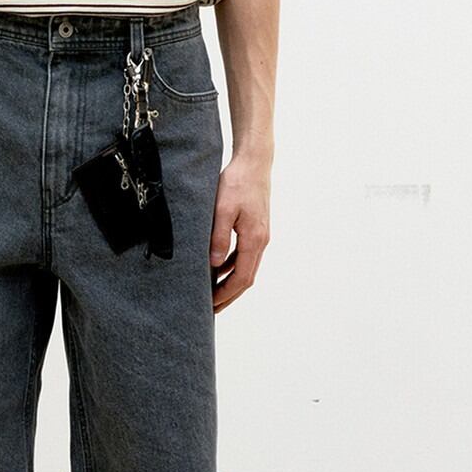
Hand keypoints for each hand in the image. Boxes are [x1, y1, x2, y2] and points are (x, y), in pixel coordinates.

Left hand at [209, 155, 270, 310]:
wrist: (254, 162)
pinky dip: (232, 266)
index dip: (226, 294)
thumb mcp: (223, 209)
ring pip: (246, 267)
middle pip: (246, 278)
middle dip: (229, 295)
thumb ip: (219, 237)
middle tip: (211, 309)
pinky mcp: (255, 228)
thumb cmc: (237, 182)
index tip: (210, 305)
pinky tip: (219, 268)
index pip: (242, 278)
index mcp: (254, 239)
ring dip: (231, 282)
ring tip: (213, 293)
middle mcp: (261, 241)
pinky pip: (244, 254)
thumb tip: (215, 265)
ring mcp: (260, 235)